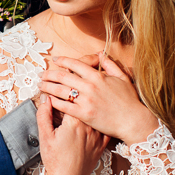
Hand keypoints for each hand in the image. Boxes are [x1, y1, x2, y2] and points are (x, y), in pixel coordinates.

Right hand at [36, 94, 107, 174]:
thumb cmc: (55, 160)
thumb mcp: (45, 136)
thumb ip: (44, 115)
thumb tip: (46, 99)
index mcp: (74, 122)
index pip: (72, 97)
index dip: (67, 88)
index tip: (61, 83)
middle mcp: (89, 127)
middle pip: (87, 103)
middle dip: (80, 93)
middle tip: (74, 87)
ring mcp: (97, 136)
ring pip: (98, 113)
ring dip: (93, 104)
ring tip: (89, 97)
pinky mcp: (102, 144)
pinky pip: (105, 127)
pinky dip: (103, 118)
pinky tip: (100, 114)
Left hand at [40, 55, 158, 144]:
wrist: (133, 121)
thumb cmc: (130, 100)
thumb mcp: (122, 78)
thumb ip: (110, 65)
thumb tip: (100, 53)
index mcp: (98, 76)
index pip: (75, 64)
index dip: (63, 60)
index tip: (55, 60)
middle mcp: (90, 87)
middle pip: (63, 76)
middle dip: (50, 74)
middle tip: (42, 74)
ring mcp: (86, 101)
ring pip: (61, 91)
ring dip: (48, 87)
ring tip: (41, 85)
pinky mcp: (84, 114)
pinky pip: (65, 106)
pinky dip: (55, 102)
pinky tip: (49, 100)